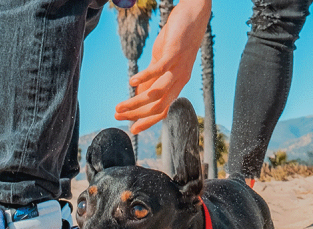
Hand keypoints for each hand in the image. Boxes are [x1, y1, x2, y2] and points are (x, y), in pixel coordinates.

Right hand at [114, 0, 210, 133]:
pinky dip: (144, 78)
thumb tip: (139, 94)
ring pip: (157, 93)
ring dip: (137, 102)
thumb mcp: (161, 61)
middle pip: (158, 106)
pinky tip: (131, 82)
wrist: (194, 16)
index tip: (132, 129)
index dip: (147, 121)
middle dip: (137, 115)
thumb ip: (152, 79)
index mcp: (177, 84)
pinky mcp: (174, 53)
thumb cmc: (177, 39)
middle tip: (118, 116)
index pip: (163, 111)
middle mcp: (180, 80)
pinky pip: (159, 70)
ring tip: (120, 106)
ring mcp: (178, 67)